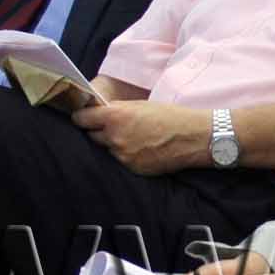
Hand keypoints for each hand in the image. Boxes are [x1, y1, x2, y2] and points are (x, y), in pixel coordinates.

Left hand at [69, 99, 212, 176]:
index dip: (82, 117)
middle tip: (113, 127)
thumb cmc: (170, 116)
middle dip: (99, 131)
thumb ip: (117, 111)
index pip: (81, 119)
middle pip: (92, 136)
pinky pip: (121, 161)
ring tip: (134, 139)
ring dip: (114, 144)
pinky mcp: (133, 168)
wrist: (194, 137)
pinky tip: (143, 149)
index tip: (84, 117)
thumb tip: (100, 114)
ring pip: (107, 150)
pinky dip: (127, 155)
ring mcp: (123, 156)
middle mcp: (115, 137)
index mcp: (115, 116)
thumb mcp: (140, 105)